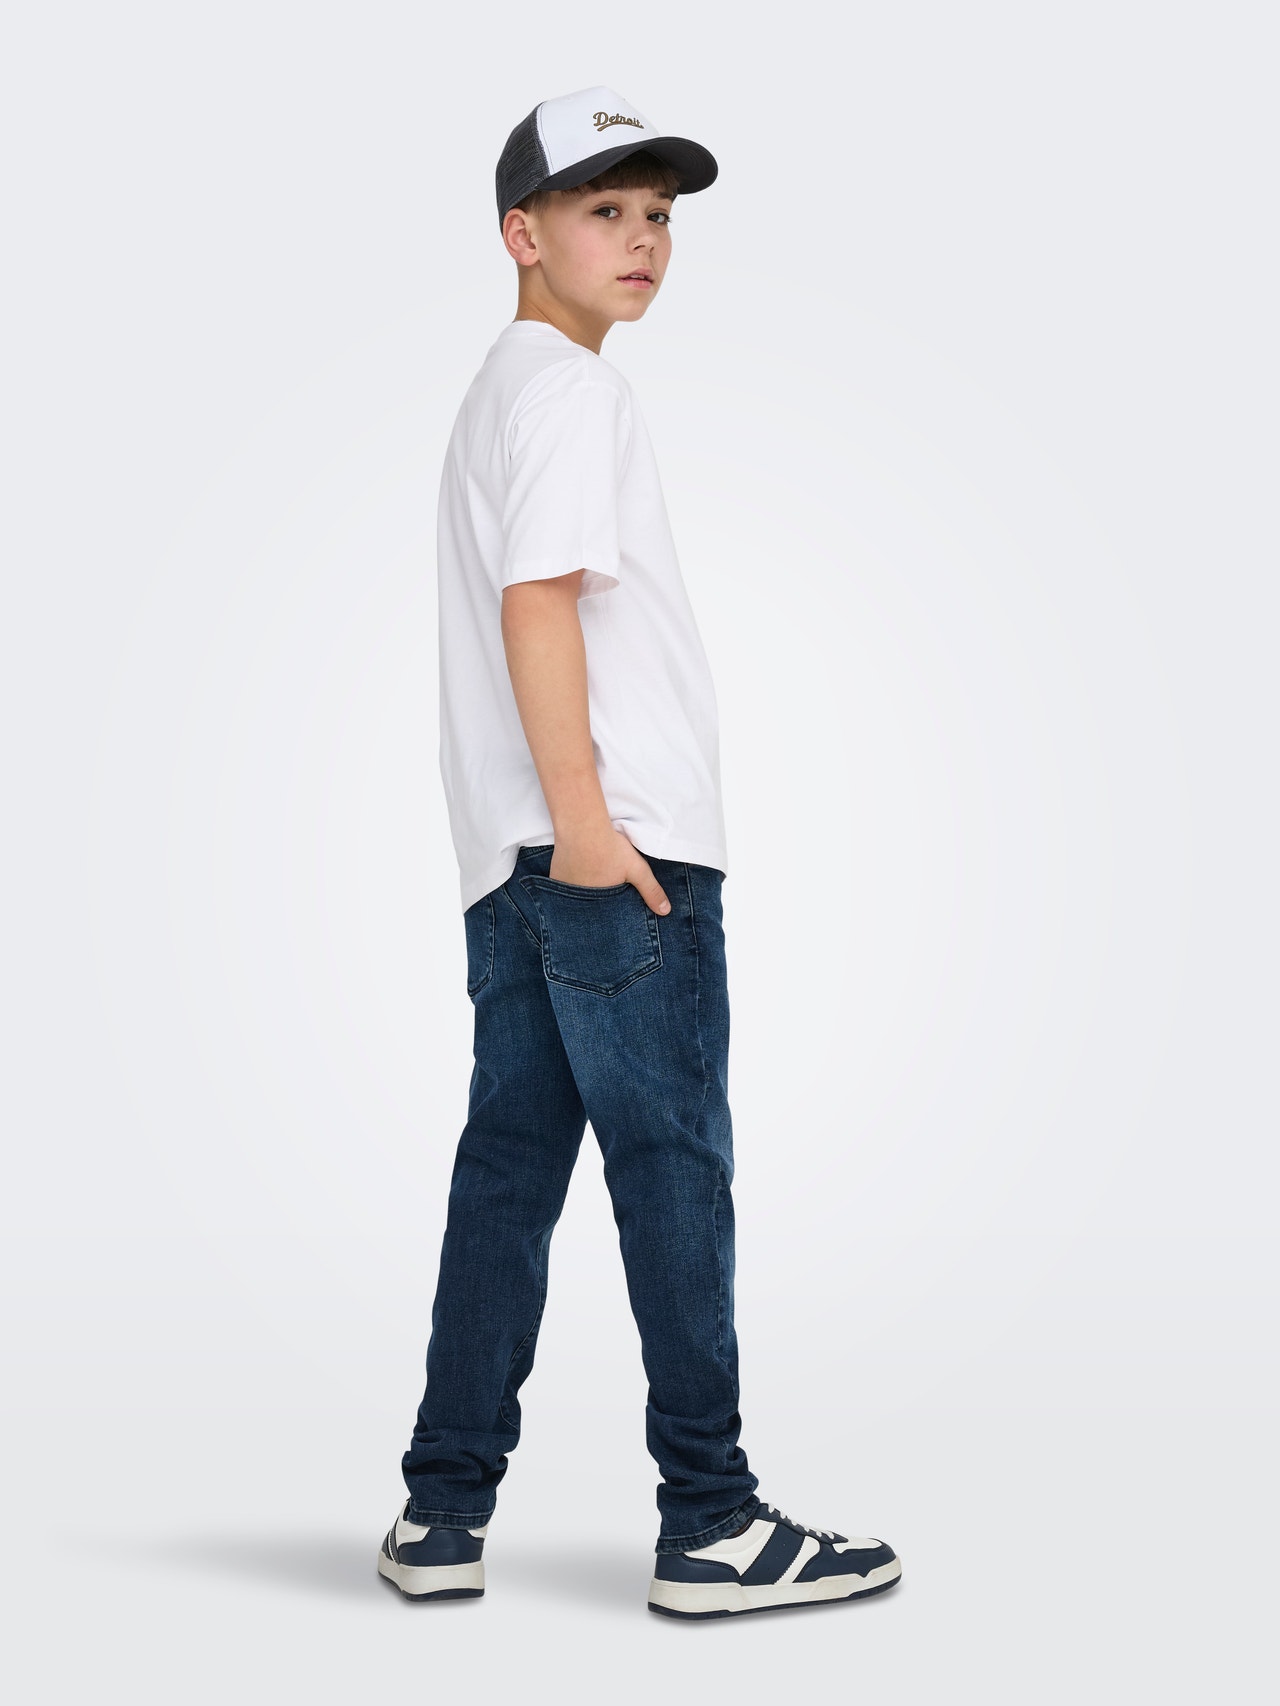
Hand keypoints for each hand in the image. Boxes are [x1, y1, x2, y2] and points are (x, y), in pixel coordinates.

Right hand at [549, 826, 670, 914]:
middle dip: (597, 906)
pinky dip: (571, 885)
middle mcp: (578, 902)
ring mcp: (563, 891)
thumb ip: (651, 891)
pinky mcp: (554, 877)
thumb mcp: (637, 869)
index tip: (616, 906)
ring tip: (592, 880)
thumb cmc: (610, 848)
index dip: (612, 913)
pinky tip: (579, 873)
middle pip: (590, 909)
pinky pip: (564, 888)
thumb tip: (666, 912)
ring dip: (583, 895)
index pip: (606, 918)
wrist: (582, 827)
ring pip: (576, 898)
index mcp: (599, 904)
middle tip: (604, 888)